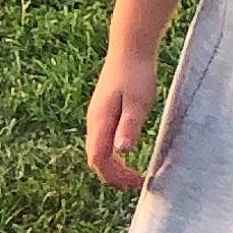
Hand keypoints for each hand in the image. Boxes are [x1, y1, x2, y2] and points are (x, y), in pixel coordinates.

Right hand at [86, 50, 158, 192]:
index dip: (115, 176)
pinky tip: (126, 153)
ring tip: (132, 176)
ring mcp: (97, 116)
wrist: (130, 48)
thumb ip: (130, 125)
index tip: (136, 183)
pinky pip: (103, 139)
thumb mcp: (138, 101)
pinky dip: (113, 153)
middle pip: (97, 158)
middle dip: (113, 176)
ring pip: (99, 149)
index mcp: (100, 121)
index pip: (99, 160)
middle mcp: (94, 121)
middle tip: (136, 185)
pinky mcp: (104, 110)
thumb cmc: (136, 74)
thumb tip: (122, 150)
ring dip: (113, 166)